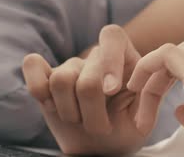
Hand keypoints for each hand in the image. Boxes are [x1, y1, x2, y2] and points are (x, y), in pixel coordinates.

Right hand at [22, 25, 155, 154]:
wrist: (104, 146)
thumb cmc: (127, 127)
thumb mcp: (145, 116)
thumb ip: (150, 96)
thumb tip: (151, 79)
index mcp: (123, 57)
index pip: (112, 37)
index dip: (110, 61)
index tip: (112, 91)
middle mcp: (95, 57)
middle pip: (86, 74)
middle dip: (92, 110)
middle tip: (102, 128)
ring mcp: (70, 67)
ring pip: (60, 80)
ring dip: (70, 111)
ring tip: (81, 121)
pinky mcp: (46, 79)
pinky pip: (33, 66)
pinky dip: (38, 87)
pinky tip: (53, 107)